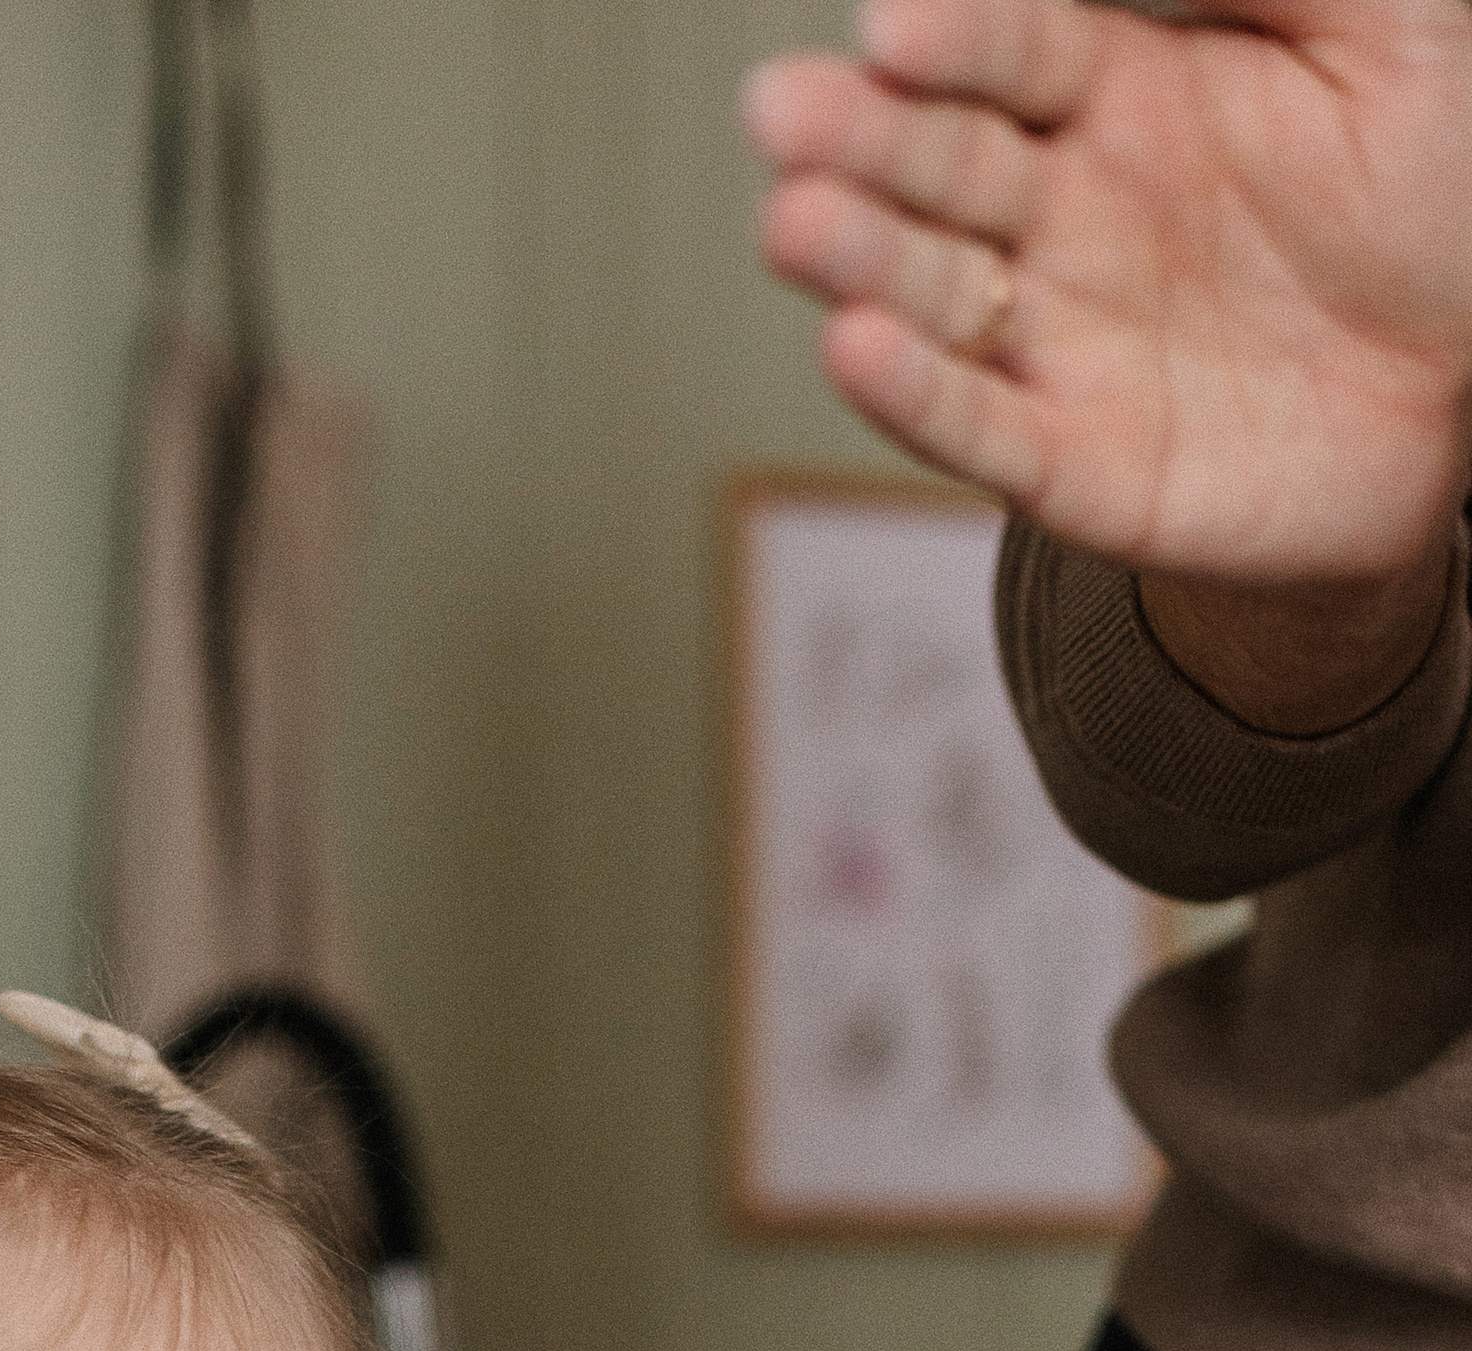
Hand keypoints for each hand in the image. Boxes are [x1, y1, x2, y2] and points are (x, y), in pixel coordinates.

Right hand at [744, 0, 1471, 596]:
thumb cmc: (1434, 189)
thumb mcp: (1384, 33)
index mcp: (1124, 91)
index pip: (1011, 50)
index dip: (955, 36)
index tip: (892, 20)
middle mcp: (1070, 216)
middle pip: (940, 169)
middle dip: (859, 141)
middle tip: (781, 108)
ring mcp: (1065, 344)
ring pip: (938, 295)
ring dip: (858, 262)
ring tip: (795, 223)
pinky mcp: (1081, 468)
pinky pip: (985, 433)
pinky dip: (918, 401)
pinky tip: (855, 349)